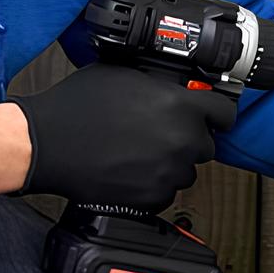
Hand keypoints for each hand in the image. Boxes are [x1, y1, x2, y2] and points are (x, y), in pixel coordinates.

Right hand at [17, 69, 236, 208]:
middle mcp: (180, 140)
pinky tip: (132, 171)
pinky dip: (154, 184)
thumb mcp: (124, 76)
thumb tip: (172, 88)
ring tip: (140, 153)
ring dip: (172, 163)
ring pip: (187, 170)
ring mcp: (168, 172)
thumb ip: (158, 84)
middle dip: (189, 138)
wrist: (49, 144)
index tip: (212, 117)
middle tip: (161, 133)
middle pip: (206, 144)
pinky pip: (166, 191)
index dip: (216, 113)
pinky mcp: (152, 197)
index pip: (224, 113)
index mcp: (179, 106)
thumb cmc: (77, 107)